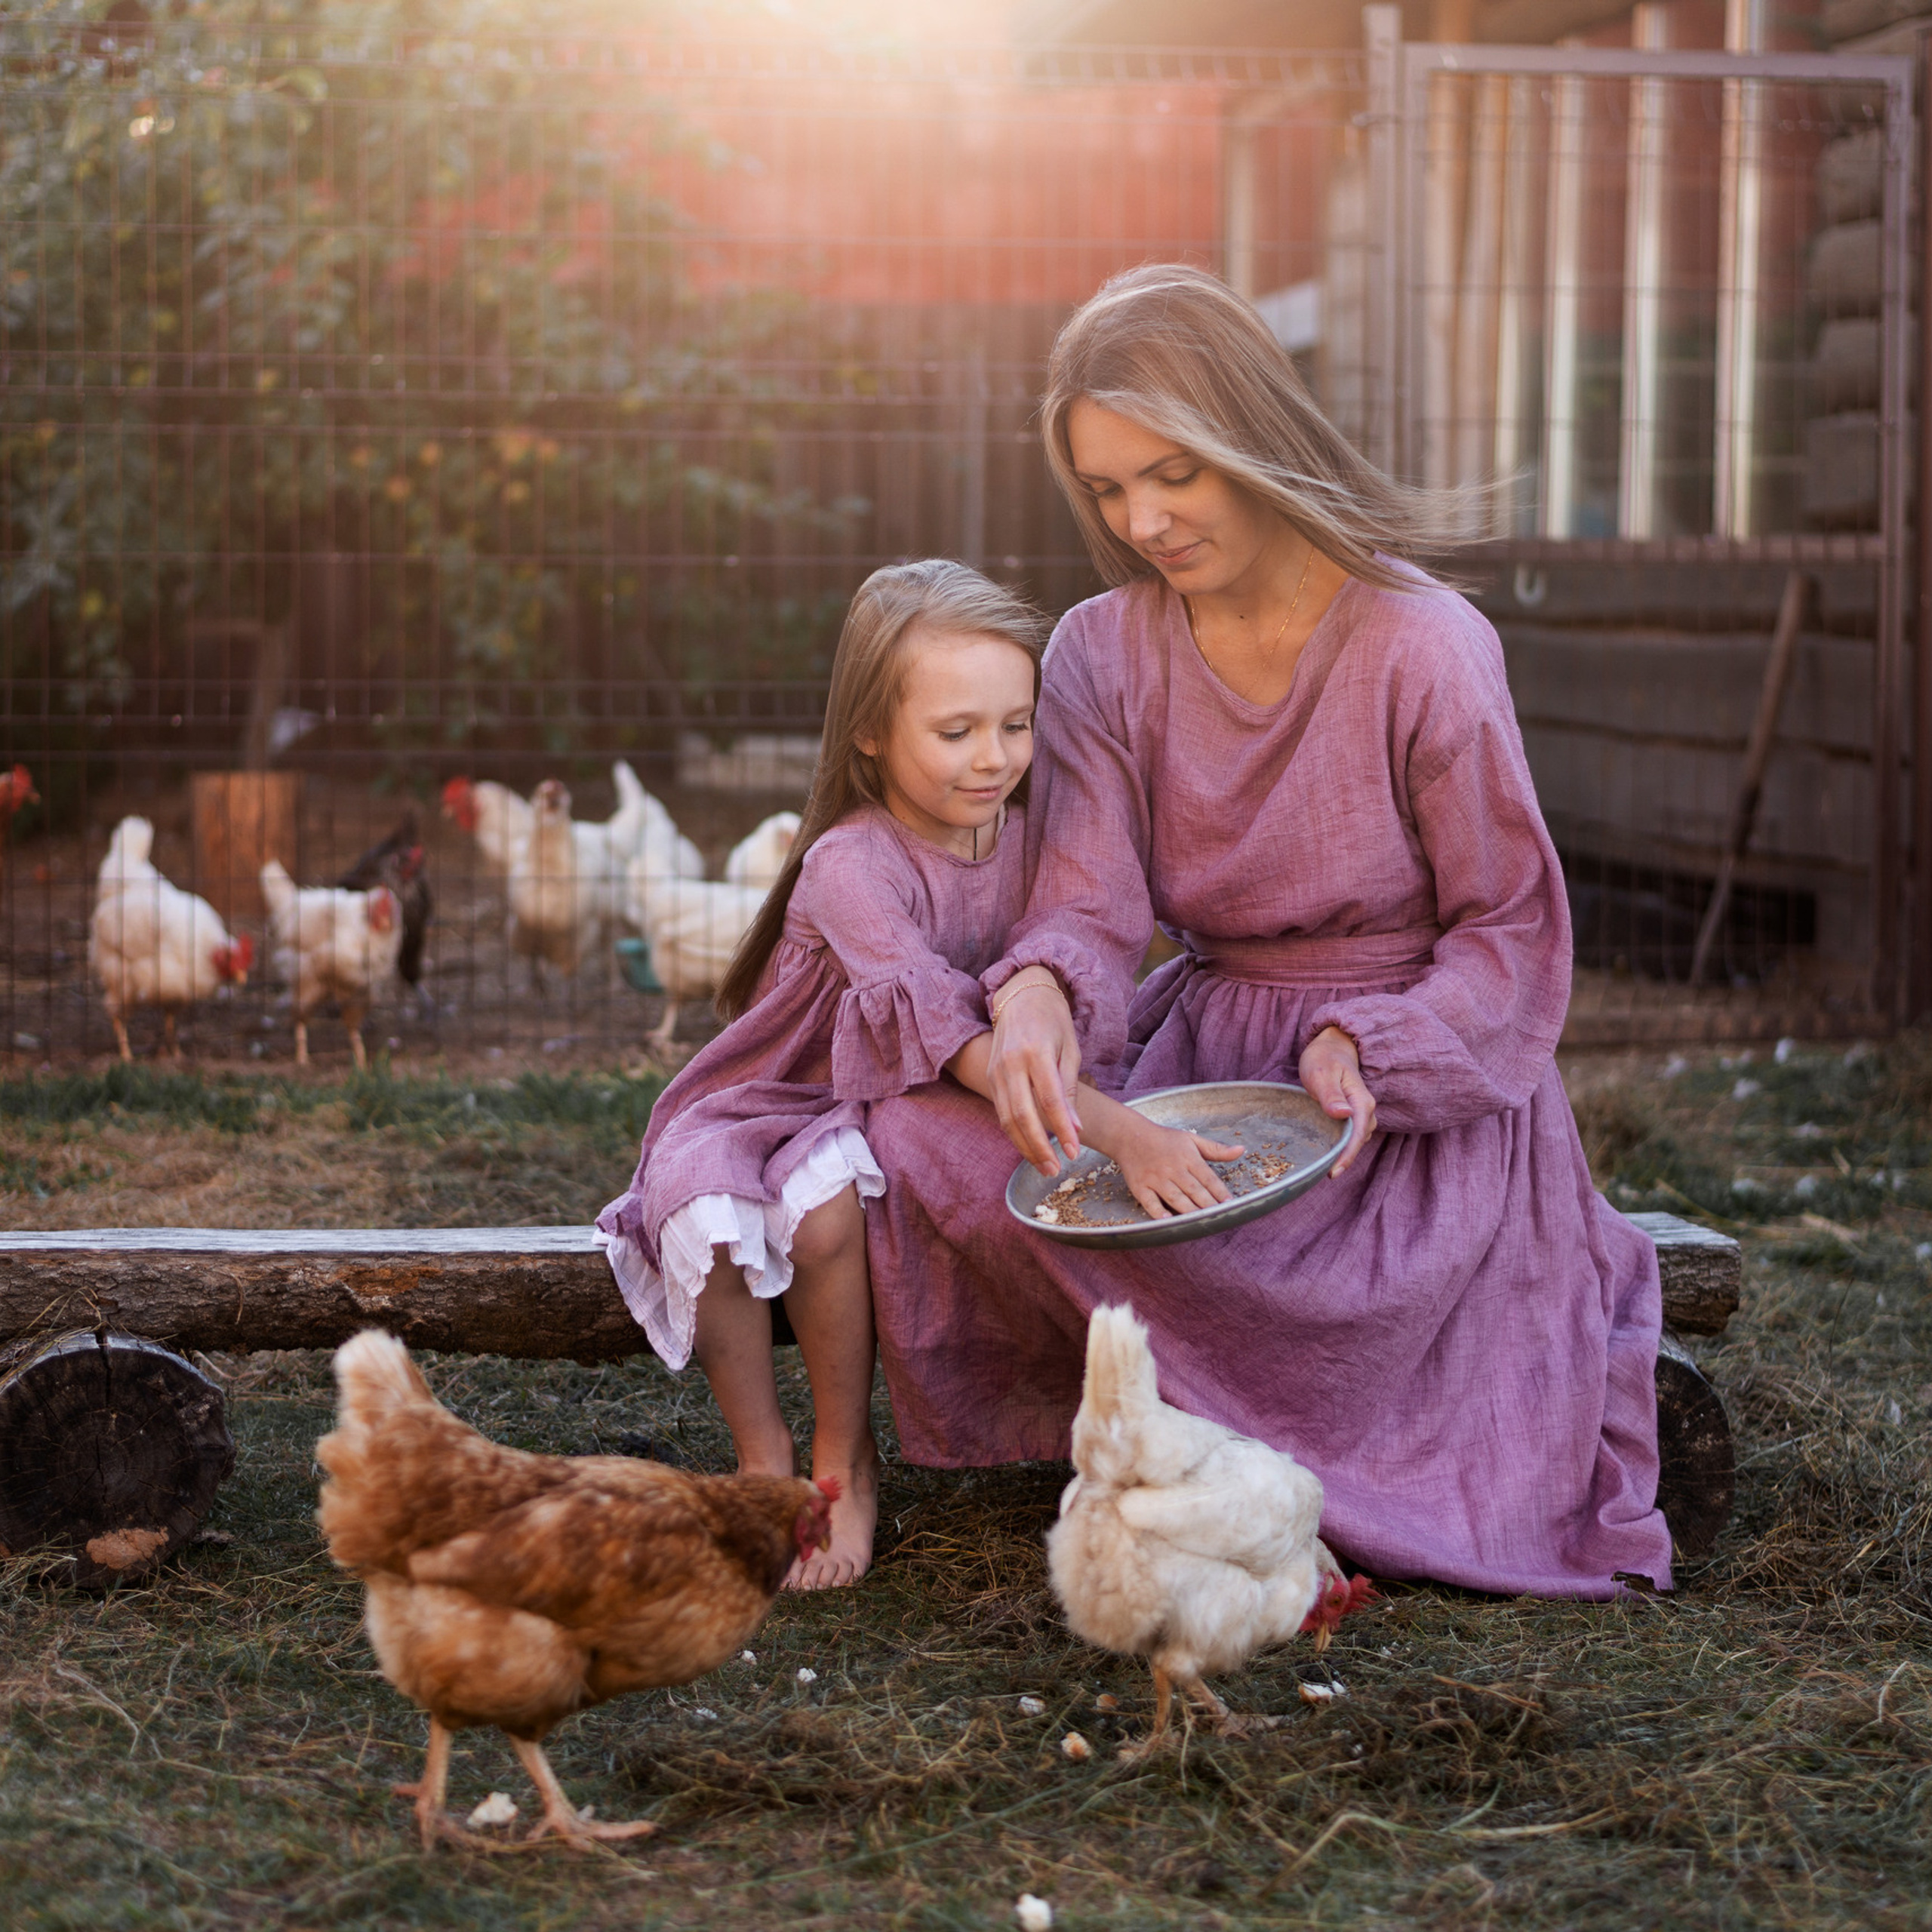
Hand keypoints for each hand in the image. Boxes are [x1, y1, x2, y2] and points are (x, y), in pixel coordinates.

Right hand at [987, 971, 1083, 1175]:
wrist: (1020, 996)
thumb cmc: (1053, 1021)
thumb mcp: (1070, 1049)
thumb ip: (1070, 1088)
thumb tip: (1075, 1128)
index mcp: (1035, 1052)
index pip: (1050, 1100)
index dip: (1062, 1130)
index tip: (1075, 1152)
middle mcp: (1010, 1063)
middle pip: (1023, 1115)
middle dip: (1040, 1147)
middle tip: (1056, 1170)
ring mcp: (995, 1071)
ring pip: (1007, 1119)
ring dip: (1025, 1147)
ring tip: (1044, 1166)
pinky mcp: (989, 1077)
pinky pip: (1000, 1112)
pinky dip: (1014, 1133)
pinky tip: (1029, 1147)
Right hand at [1113, 1120, 1245, 1218]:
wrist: (1129, 1136)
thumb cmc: (1163, 1139)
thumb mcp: (1191, 1139)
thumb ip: (1216, 1149)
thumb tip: (1241, 1150)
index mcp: (1187, 1157)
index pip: (1208, 1177)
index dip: (1220, 1191)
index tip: (1230, 1203)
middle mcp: (1172, 1168)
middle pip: (1194, 1190)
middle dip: (1208, 1204)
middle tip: (1220, 1217)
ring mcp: (1155, 1178)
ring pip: (1175, 1197)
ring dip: (1189, 1210)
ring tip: (1201, 1222)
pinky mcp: (1140, 1187)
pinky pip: (1150, 1202)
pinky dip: (1158, 1211)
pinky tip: (1168, 1219)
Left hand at [1299, 1025, 1375, 1176]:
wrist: (1332, 1048)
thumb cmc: (1324, 1058)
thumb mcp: (1322, 1073)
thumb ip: (1331, 1094)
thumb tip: (1344, 1114)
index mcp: (1362, 1101)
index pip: (1357, 1135)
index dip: (1346, 1155)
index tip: (1332, 1172)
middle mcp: (1366, 1110)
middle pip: (1357, 1142)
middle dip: (1343, 1159)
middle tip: (1321, 1174)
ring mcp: (1361, 1114)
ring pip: (1354, 1141)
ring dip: (1341, 1154)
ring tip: (1320, 1167)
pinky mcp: (1353, 1117)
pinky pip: (1349, 1136)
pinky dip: (1339, 1145)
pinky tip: (1324, 1152)